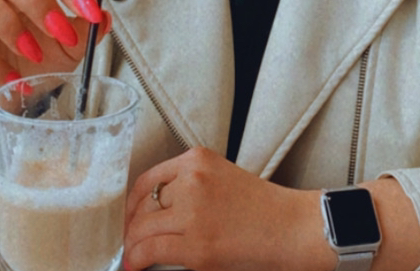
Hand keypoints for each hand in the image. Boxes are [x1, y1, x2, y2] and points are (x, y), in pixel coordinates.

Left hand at [123, 147, 333, 270]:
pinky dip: (137, 259)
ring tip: (133, 254)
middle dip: (131, 226)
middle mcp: (191, 180)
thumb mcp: (220, 178)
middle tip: (130, 240)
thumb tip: (152, 211)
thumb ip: (188, 184)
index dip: (132, 203)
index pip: (148, 180)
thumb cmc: (260, 207)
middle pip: (142, 205)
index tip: (130, 217)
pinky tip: (135, 265)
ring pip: (142, 229)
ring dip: (132, 245)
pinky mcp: (196, 245)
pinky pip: (151, 250)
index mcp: (197, 159)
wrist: (289, 227)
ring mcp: (193, 212)